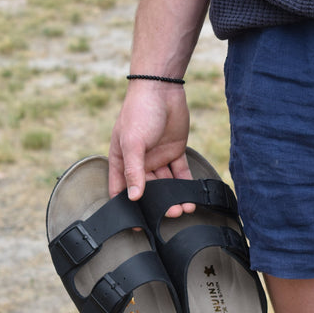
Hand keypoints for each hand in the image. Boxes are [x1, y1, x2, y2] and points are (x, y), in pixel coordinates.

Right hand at [108, 81, 193, 215]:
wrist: (163, 89)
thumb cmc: (139, 112)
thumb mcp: (132, 142)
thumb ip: (133, 170)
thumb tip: (133, 197)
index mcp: (122, 159)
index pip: (121, 188)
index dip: (127, 206)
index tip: (137, 223)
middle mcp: (139, 162)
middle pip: (148, 189)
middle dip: (158, 203)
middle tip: (169, 214)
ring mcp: (157, 157)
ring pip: (166, 183)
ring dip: (174, 196)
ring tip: (184, 208)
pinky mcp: (174, 152)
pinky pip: (180, 172)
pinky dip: (185, 184)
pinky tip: (192, 196)